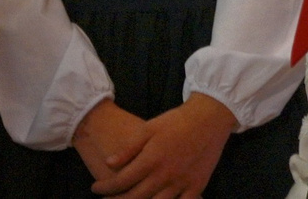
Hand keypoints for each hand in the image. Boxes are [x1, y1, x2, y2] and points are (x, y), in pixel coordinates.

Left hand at [87, 93, 233, 196]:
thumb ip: (129, 148)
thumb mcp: (150, 127)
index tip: (96, 188)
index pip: (121, 181)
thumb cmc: (178, 120)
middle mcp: (165, 175)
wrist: (211, 116)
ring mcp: (182, 182)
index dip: (105, 188)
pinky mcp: (197, 185)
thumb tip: (108, 163)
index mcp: (151, 159)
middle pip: (134, 198)